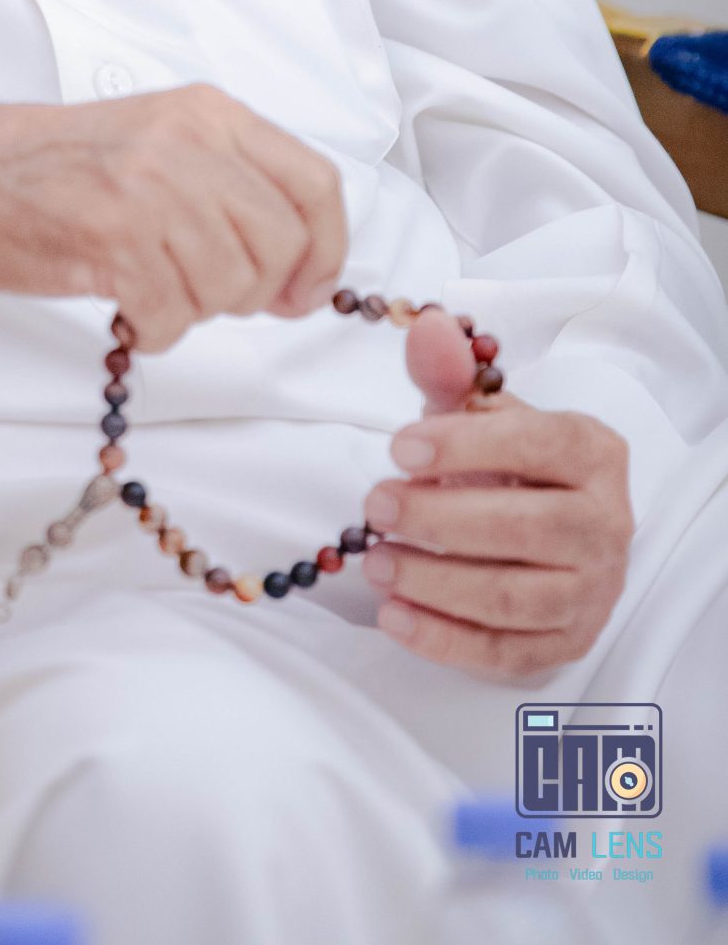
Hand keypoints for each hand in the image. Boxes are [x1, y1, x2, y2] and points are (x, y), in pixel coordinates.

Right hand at [0, 80, 346, 347]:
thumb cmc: (49, 162)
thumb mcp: (157, 136)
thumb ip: (228, 178)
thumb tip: (298, 257)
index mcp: (207, 113)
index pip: (317, 184)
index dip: (326, 250)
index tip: (307, 286)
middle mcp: (188, 143)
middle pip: (281, 245)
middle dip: (257, 291)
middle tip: (209, 293)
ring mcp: (151, 189)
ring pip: (231, 287)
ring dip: (196, 308)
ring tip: (153, 286)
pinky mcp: (113, 238)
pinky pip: (173, 316)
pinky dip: (153, 328)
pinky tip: (125, 304)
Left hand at [361, 307, 632, 676]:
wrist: (552, 519)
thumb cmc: (511, 459)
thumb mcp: (481, 410)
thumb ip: (451, 372)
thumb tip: (428, 328)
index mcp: (593, 452)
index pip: (537, 445)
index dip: (465, 446)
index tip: (397, 447)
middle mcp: (606, 524)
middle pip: (523, 528)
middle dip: (438, 519)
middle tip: (374, 506)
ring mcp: (592, 591)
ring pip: (512, 596)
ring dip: (433, 582)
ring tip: (374, 560)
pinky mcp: (567, 643)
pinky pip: (506, 652)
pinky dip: (445, 640)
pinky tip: (394, 616)